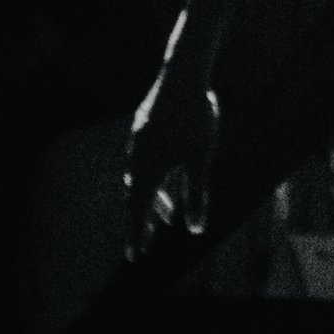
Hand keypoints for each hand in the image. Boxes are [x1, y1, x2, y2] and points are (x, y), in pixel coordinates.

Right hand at [125, 23, 220, 263]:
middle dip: (143, 220)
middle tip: (146, 242)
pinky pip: (147, 161)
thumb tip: (195, 229)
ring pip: (142, 177)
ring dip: (153, 198)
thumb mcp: (200, 161)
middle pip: (137, 196)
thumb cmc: (194, 119)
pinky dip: (155, 177)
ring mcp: (139, 141)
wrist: (183, 75)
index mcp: (146, 169)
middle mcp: (137, 157)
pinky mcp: (146, 128)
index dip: (137, 235)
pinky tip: (169, 176)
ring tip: (167, 213)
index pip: (138, 211)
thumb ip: (196, 195)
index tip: (134, 257)